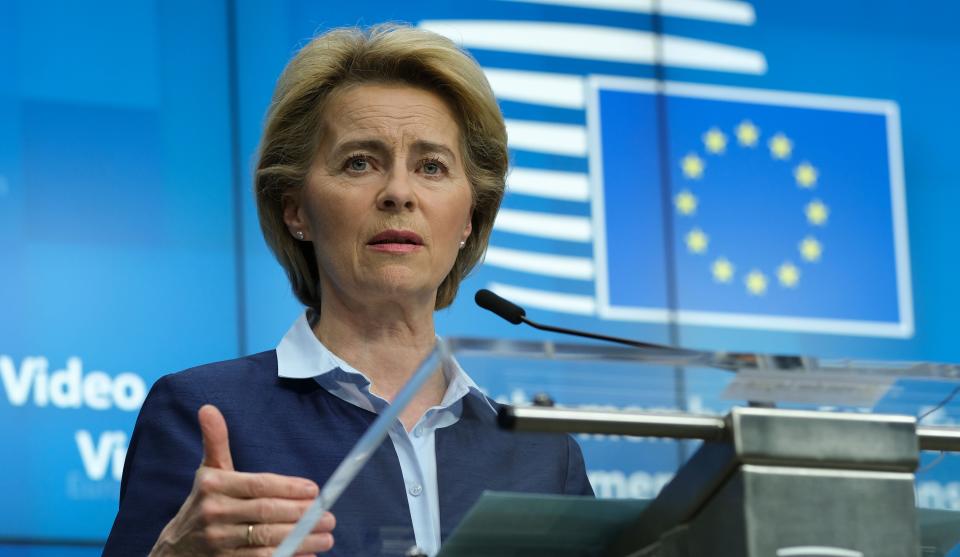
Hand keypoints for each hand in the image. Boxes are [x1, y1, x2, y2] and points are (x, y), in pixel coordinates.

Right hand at [149, 404, 334, 555]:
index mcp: (213, 486)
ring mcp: (219, 542)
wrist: (176, 548)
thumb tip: (208, 408)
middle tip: (329, 516)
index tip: (314, 490)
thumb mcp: (208, 472)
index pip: (259, 485)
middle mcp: (214, 513)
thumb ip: (215, 442)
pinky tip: (307, 555)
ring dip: (301, 539)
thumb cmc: (203, 503)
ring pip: (267, 540)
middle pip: (267, 513)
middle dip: (302, 515)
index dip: (289, 488)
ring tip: (327, 537)